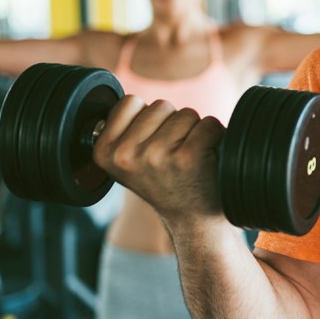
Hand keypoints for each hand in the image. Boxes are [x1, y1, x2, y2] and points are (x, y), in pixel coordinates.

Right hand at [93, 97, 226, 226]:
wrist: (192, 218)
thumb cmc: (164, 182)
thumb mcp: (128, 160)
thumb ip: (124, 130)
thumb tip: (129, 99)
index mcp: (104, 152)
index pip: (130, 101)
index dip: (148, 118)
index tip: (151, 145)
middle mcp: (126, 155)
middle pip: (161, 105)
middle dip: (172, 124)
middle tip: (173, 156)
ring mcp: (157, 155)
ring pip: (186, 113)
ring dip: (193, 131)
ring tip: (188, 159)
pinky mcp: (188, 157)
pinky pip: (209, 124)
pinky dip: (215, 137)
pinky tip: (206, 160)